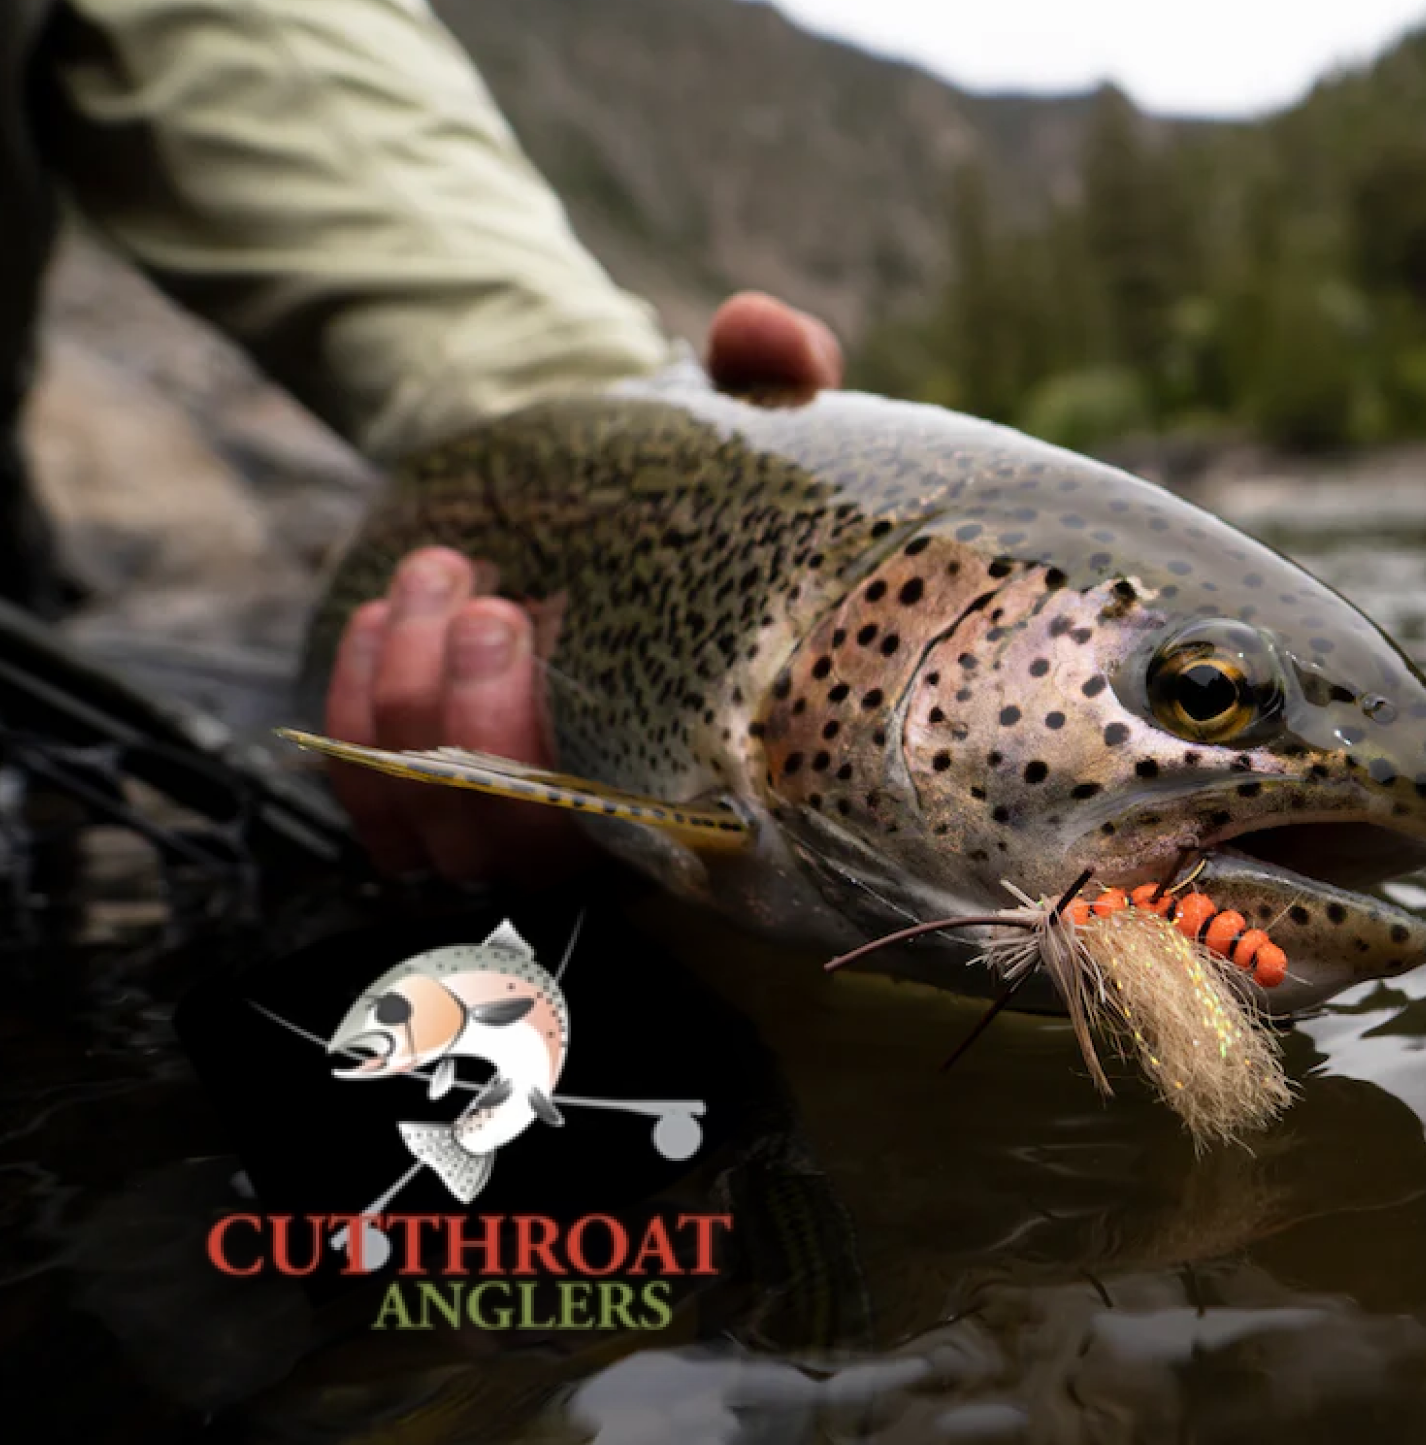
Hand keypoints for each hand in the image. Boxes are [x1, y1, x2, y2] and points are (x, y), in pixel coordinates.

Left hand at [323, 291, 842, 884]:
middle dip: (477, 713)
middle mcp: (607, 820)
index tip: (543, 625)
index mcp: (702, 765)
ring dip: (409, 694)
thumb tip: (765, 329)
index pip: (632, 838)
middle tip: (488, 594)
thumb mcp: (743, 409)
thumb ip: (775, 364)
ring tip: (434, 576)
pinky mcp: (433, 802)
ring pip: (432, 821)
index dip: (568, 769)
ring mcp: (512, 821)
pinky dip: (358, 709)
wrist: (607, 497)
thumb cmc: (687, 473)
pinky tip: (385, 617)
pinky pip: (372, 801)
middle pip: (512, 842)